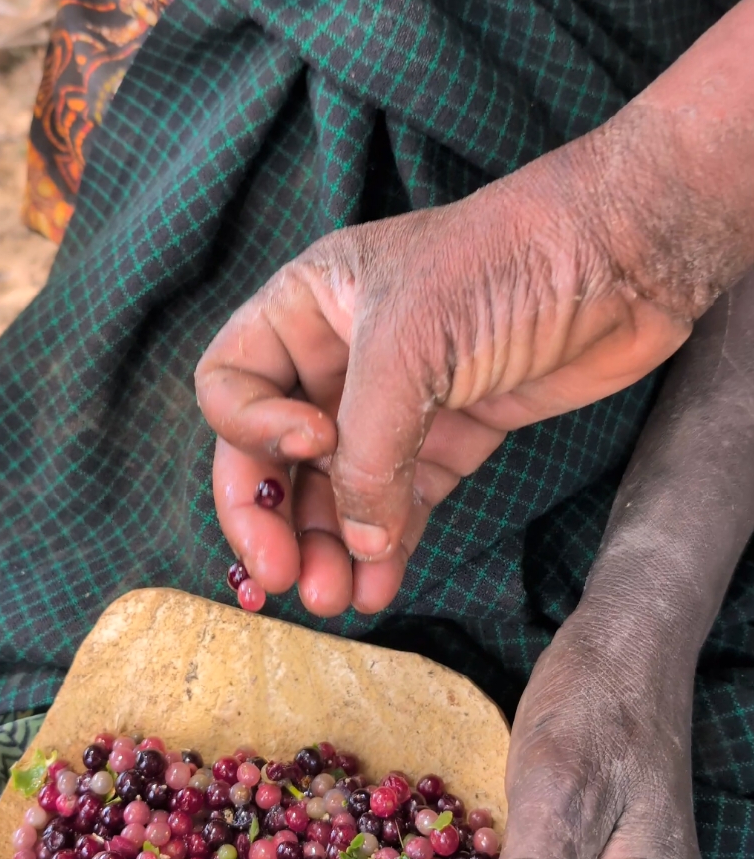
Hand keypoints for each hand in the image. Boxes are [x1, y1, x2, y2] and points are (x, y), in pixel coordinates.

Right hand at [195, 128, 687, 615]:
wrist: (626, 260)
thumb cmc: (507, 263)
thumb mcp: (409, 343)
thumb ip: (367, 449)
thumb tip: (356, 541)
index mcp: (308, 306)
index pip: (233, 384)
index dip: (252, 431)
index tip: (312, 449)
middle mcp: (342, 355)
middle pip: (275, 451)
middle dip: (275, 517)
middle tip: (284, 578)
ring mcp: (400, 399)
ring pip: (339, 487)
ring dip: (330, 545)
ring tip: (333, 598)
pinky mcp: (453, 435)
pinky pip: (401, 500)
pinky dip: (386, 544)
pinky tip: (380, 582)